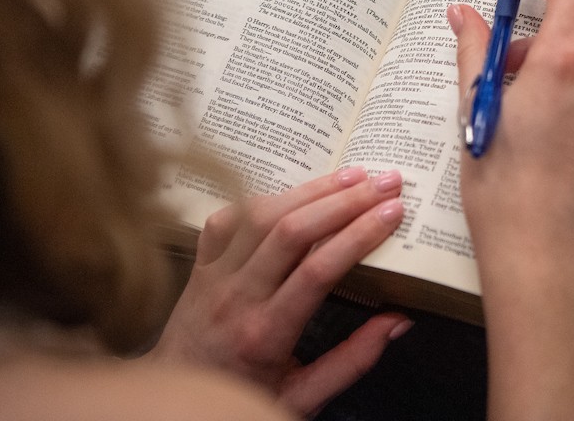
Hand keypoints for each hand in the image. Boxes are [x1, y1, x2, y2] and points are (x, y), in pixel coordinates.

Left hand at [145, 168, 411, 417]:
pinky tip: (297, 191)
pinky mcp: (199, 264)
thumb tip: (399, 320)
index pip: (318, 270)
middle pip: (291, 231)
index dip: (359, 235)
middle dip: (345, 200)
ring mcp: (212, 276)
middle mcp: (235, 298)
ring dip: (311, 189)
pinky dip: (265, 197)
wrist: (174, 402)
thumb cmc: (242, 401)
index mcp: (265, 334)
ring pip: (261, 214)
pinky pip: (227, 216)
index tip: (393, 212)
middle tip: (385, 182)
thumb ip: (353, 361)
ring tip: (352, 175)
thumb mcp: (303, 397)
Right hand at [449, 0, 573, 281]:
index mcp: (564, 62)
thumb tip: (463, 14)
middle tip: (514, 22)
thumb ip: (474, 52)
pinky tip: (540, 111)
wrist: (541, 253)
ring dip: (563, 40)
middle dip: (555, 0)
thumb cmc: (501, 187)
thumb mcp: (476, 110)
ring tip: (516, 77)